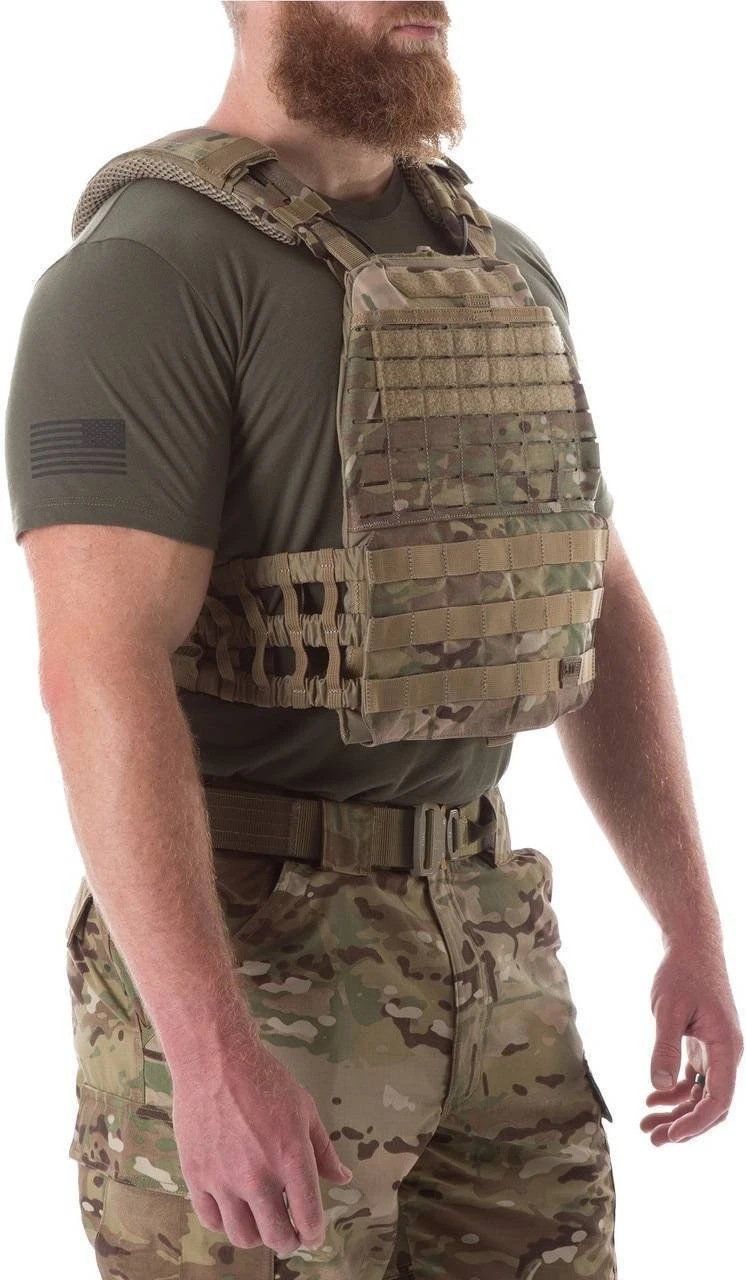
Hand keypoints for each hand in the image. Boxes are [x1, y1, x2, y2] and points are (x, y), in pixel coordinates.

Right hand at [171, 1026, 352, 1254]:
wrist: (215, 1059)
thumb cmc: (265, 1079)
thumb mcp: (304, 1109)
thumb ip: (323, 1150)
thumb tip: (342, 1178)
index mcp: (291, 1157)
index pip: (308, 1218)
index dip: (314, 1234)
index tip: (312, 1234)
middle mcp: (258, 1175)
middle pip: (276, 1237)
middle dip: (289, 1240)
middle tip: (289, 1232)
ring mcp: (224, 1179)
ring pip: (242, 1236)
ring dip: (257, 1236)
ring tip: (261, 1221)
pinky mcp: (197, 1176)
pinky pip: (211, 1220)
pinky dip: (225, 1222)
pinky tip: (233, 1207)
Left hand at [641, 938, 742, 1144]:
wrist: (691, 946)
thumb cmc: (682, 973)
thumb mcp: (668, 1010)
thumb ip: (665, 1047)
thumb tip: (659, 1086)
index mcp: (726, 1047)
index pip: (718, 1099)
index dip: (696, 1122)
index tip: (670, 1134)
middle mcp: (726, 1054)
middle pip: (711, 1104)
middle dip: (684, 1125)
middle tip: (652, 1138)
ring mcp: (715, 1051)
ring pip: (701, 1094)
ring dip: (676, 1112)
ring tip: (646, 1124)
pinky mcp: (702, 1045)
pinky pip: (693, 1079)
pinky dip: (675, 1092)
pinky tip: (652, 1100)